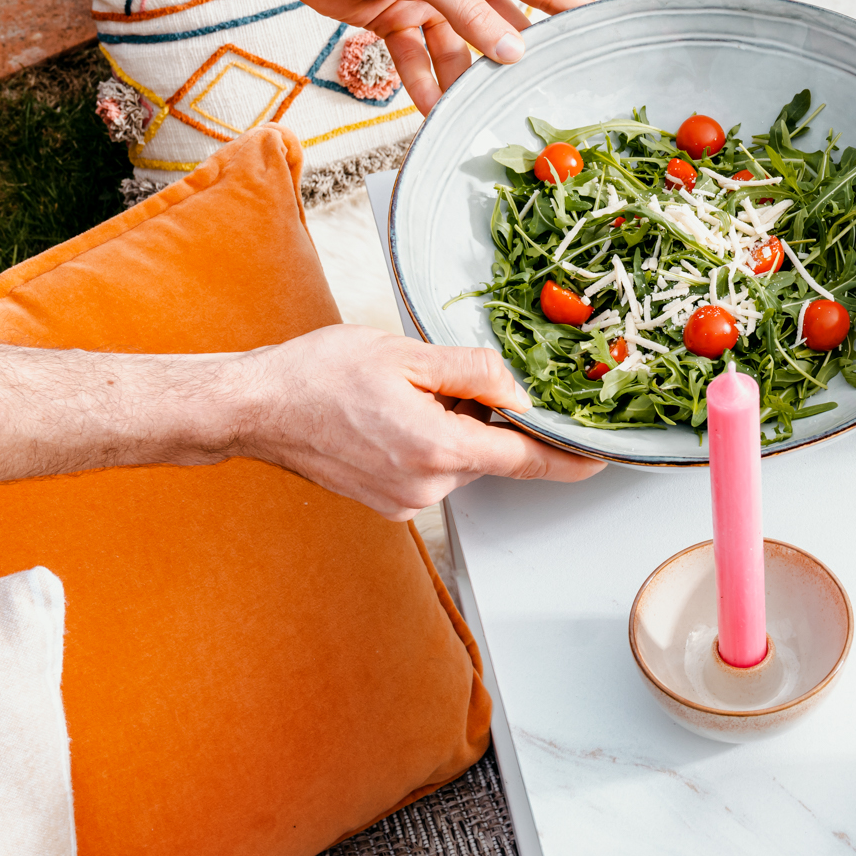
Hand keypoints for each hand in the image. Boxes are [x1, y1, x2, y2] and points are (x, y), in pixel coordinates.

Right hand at [227, 325, 602, 518]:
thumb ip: (472, 371)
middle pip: (491, 452)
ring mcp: (405, 501)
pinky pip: (432, 470)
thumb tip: (517, 388)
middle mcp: (425, 486)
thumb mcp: (405, 353)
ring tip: (403, 394)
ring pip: (461, 460)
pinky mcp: (389, 503)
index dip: (568, 457)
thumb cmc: (317, 374)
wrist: (255, 407)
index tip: (601, 458)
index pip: (525, 459)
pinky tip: (391, 415)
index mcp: (437, 448)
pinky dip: (429, 443)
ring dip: (453, 428)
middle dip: (486, 417)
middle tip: (443, 379)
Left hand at [268, 0, 585, 111]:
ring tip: (475, 113)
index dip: (562, 6)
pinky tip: (432, 110)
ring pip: (455, 50)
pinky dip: (422, 83)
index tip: (594, 28)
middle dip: (509, 58)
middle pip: (494, 25)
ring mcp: (423, 1)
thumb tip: (512, 53)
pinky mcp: (393, 20)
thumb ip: (468, 14)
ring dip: (462, 80)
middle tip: (532, 92)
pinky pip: (416, 59)